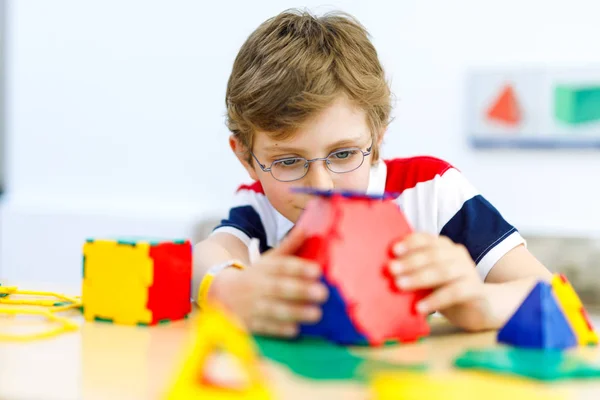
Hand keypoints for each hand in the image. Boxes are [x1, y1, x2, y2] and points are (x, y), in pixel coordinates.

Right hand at [212, 228, 327, 337]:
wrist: (222, 295)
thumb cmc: (256, 276)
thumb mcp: (269, 260)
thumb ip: (289, 246)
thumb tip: (306, 227)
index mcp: (264, 268)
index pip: (282, 266)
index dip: (299, 268)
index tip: (318, 271)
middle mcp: (258, 286)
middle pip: (279, 288)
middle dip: (301, 290)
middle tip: (323, 293)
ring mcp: (253, 306)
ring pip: (274, 309)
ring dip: (296, 312)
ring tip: (316, 313)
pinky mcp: (250, 324)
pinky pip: (265, 327)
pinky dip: (279, 329)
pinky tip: (295, 329)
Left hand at [388, 233, 489, 329]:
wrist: (481, 308)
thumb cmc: (447, 291)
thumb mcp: (429, 279)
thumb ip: (414, 272)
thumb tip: (387, 273)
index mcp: (444, 247)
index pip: (427, 239)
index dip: (411, 242)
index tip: (393, 250)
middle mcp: (457, 254)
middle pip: (432, 254)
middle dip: (409, 261)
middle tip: (391, 269)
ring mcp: (468, 270)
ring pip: (442, 271)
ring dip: (418, 278)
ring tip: (399, 285)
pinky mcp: (476, 289)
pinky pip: (455, 292)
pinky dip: (435, 299)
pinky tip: (420, 308)